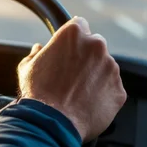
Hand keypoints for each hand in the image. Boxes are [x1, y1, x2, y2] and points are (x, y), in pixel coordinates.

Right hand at [18, 17, 126, 140]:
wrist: (51, 122)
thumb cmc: (38, 94)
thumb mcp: (27, 67)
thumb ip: (36, 53)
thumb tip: (38, 49)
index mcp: (74, 34)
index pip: (79, 24)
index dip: (73, 38)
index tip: (70, 48)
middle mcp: (96, 46)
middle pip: (95, 45)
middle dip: (87, 56)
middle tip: (72, 73)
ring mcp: (111, 68)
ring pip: (105, 67)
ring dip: (96, 75)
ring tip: (77, 92)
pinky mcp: (119, 89)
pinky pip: (112, 88)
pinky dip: (103, 94)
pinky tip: (87, 103)